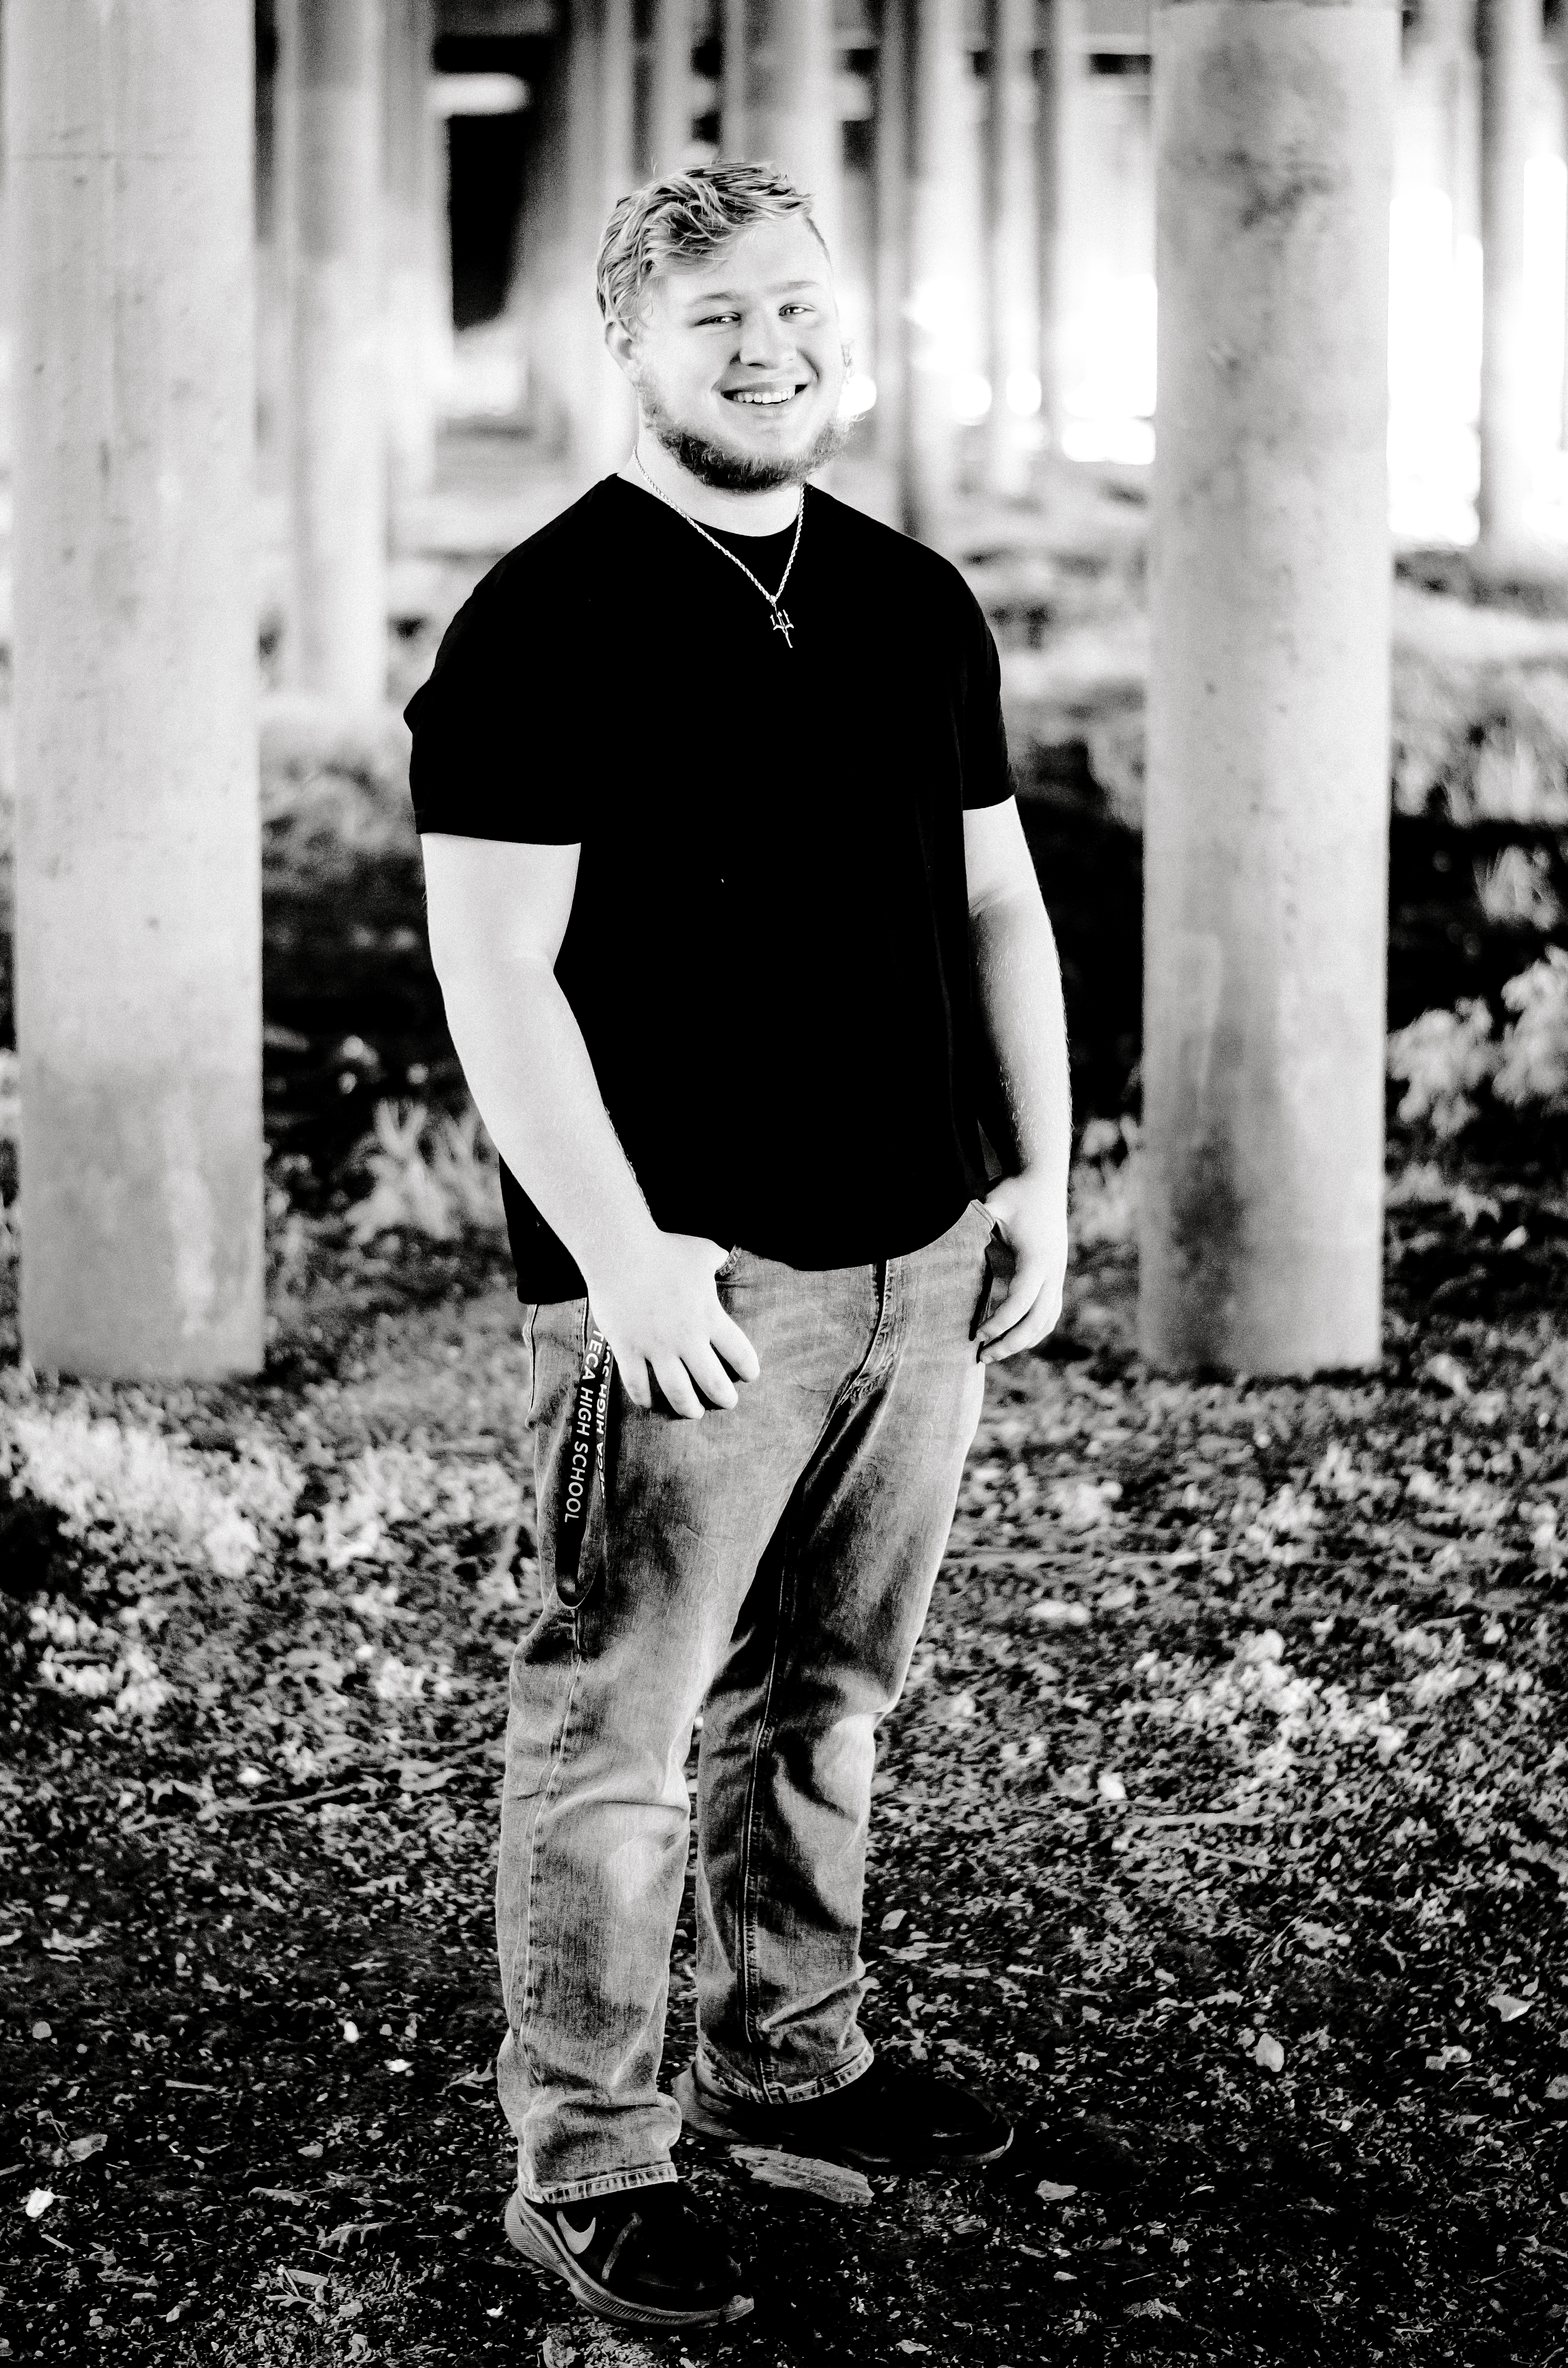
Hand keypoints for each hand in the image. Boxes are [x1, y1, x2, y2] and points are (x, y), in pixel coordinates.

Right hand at [584, 1231, 760, 1418]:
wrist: (620, 1251)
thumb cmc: (664, 1248)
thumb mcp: (701, 1250)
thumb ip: (716, 1259)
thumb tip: (723, 1256)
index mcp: (708, 1315)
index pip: (739, 1351)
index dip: (748, 1367)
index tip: (751, 1376)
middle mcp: (685, 1338)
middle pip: (712, 1381)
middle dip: (724, 1397)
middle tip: (728, 1403)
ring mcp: (655, 1347)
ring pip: (677, 1392)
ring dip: (688, 1407)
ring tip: (694, 1413)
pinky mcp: (627, 1349)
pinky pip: (637, 1383)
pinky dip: (644, 1398)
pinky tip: (649, 1404)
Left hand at [974, 1173, 1068, 1363]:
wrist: (1043, 1177)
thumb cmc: (1014, 1191)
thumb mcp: (991, 1202)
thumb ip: (971, 1221)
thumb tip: (935, 1231)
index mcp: (1037, 1258)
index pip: (1020, 1301)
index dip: (1000, 1322)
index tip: (977, 1334)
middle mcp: (1052, 1270)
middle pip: (1037, 1320)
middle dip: (1010, 1343)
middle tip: (981, 1357)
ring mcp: (1058, 1273)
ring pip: (1047, 1319)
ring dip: (1023, 1340)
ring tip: (994, 1353)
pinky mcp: (1056, 1273)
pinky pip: (1050, 1311)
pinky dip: (1035, 1329)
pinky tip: (1014, 1338)